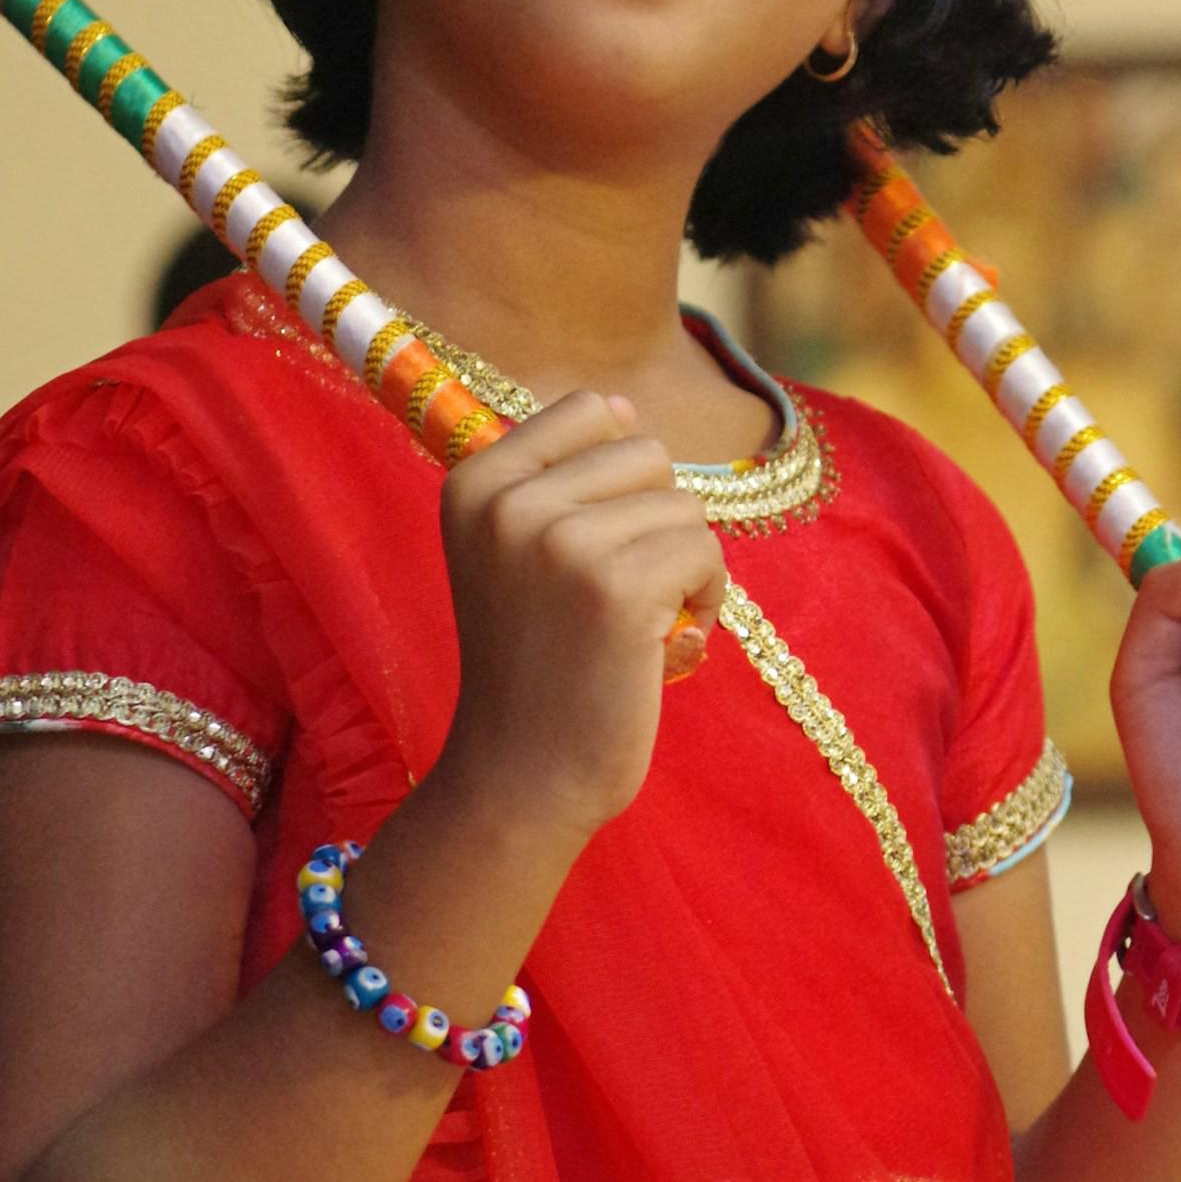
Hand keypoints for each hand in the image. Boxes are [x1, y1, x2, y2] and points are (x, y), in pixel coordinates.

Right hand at [432, 389, 727, 846]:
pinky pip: (706, 549)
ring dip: (684, 564)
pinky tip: (667, 643)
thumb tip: (622, 404)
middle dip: (655, 521)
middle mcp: (508, 502)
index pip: (590, 410)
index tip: (591, 549)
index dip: (617, 477)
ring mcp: (560, 541)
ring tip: (641, 623)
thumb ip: (554, 478)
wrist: (523, 777)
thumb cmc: (537, 665)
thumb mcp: (512, 555)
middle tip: (620, 594)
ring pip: (684, 503)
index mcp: (473, 482)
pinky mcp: (618, 587)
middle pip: (646, 452)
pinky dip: (706, 597)